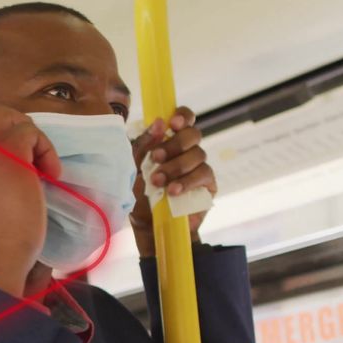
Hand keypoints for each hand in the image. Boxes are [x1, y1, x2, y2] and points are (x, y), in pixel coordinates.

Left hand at [129, 107, 217, 256]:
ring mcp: (200, 167)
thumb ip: (143, 146)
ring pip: (198, 154)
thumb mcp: (134, 169)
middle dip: (174, 143)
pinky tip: (173, 192)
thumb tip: (158, 123)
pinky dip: (187, 182)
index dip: (182, 116)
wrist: (150, 226)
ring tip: (157, 181)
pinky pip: (203, 175)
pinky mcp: (208, 186)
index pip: (184, 119)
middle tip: (156, 158)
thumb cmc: (140, 195)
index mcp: (170, 142)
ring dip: (176, 166)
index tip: (172, 123)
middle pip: (193, 134)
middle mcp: (188, 152)